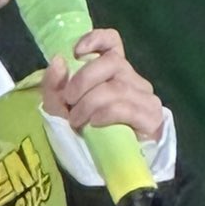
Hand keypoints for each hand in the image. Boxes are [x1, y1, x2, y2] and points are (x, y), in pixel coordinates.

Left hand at [41, 28, 164, 141]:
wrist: (102, 166)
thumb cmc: (84, 131)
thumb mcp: (60, 108)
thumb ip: (54, 85)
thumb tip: (59, 60)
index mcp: (112, 71)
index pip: (112, 42)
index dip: (96, 39)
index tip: (76, 52)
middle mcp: (131, 79)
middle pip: (112, 62)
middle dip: (83, 80)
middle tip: (68, 101)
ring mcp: (144, 97)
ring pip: (116, 87)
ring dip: (89, 103)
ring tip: (77, 121)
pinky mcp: (151, 118)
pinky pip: (126, 108)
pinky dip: (104, 114)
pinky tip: (94, 125)